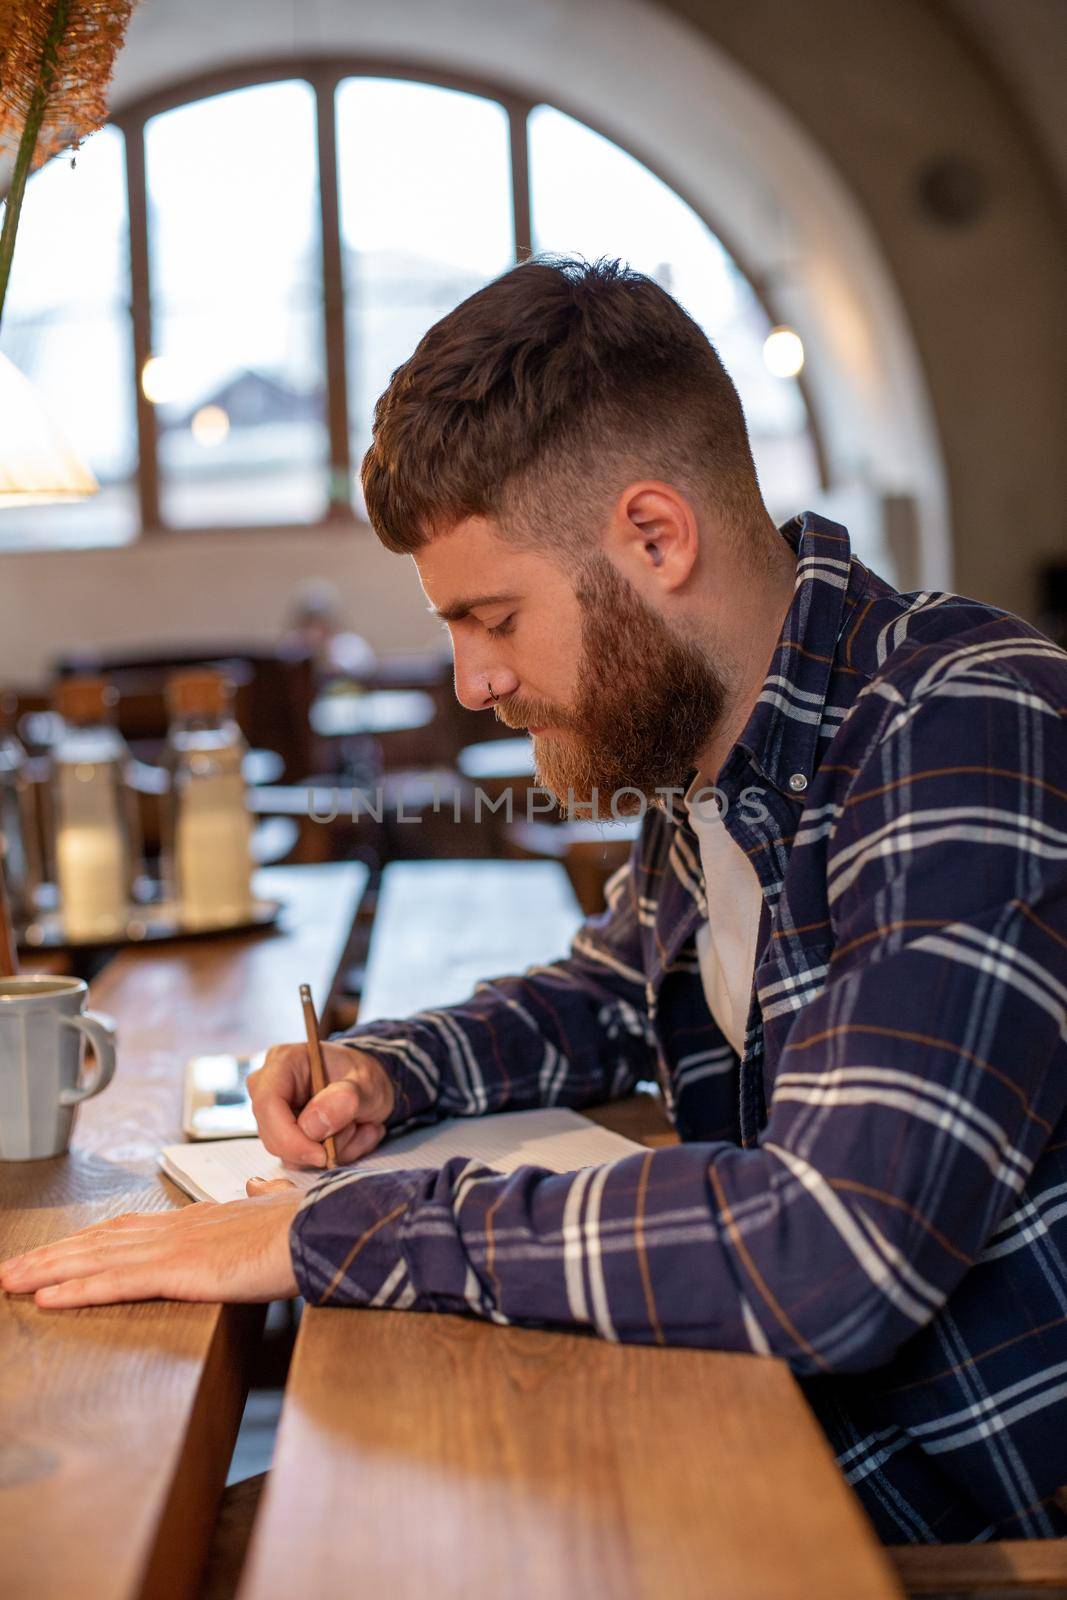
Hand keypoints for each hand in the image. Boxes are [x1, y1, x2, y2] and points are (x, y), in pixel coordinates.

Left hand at [0, 1180, 300, 1307]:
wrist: (323, 1229)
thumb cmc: (307, 1224)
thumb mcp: (278, 1208)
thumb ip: (263, 1200)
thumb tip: (260, 1188)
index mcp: (198, 1219)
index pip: (129, 1229)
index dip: (87, 1241)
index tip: (57, 1251)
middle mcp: (178, 1229)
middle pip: (100, 1242)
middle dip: (51, 1256)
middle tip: (9, 1270)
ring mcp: (176, 1248)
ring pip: (97, 1260)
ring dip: (48, 1271)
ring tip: (10, 1282)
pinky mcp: (181, 1272)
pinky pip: (117, 1283)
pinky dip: (78, 1290)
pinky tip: (48, 1298)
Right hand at [249, 1040, 395, 1167]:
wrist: (371, 1085)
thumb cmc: (365, 1076)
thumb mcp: (368, 1083)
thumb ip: (346, 1099)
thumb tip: (315, 1123)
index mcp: (285, 1061)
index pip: (268, 1104)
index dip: (290, 1137)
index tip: (322, 1155)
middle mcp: (269, 1086)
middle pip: (273, 1135)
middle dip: (318, 1144)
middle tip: (356, 1126)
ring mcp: (273, 1113)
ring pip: (289, 1154)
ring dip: (332, 1149)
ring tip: (359, 1126)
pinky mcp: (283, 1135)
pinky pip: (302, 1160)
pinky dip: (334, 1154)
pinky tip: (353, 1133)